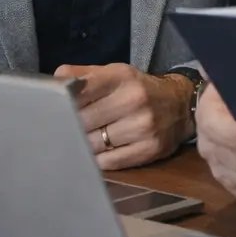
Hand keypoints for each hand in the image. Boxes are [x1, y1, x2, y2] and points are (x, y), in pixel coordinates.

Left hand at [54, 62, 191, 169]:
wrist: (181, 105)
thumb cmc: (138, 89)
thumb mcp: (115, 74)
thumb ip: (83, 76)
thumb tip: (55, 80)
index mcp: (123, 77)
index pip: (80, 91)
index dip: (63, 102)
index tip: (56, 108)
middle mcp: (135, 100)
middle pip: (82, 121)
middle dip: (71, 126)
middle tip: (68, 127)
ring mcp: (143, 126)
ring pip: (92, 144)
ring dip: (84, 144)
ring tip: (88, 138)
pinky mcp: (149, 149)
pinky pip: (107, 162)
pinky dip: (99, 159)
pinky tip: (102, 150)